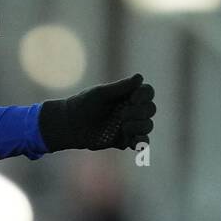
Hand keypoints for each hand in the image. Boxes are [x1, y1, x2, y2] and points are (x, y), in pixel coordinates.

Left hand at [38, 73, 155, 151]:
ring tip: (123, 126)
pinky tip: (136, 143)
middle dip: (140, 112)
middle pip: (150, 109)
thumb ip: (120, 87)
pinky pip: (141, 142)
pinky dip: (142, 142)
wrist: (70, 125)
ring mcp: (129, 125)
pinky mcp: (124, 140)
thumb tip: (140, 77)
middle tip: (122, 115)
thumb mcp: (101, 94)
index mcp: (127, 95)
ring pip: (147, 125)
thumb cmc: (83, 104)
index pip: (147, 92)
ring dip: (139, 126)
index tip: (132, 99)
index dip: (145, 95)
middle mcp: (131, 109)